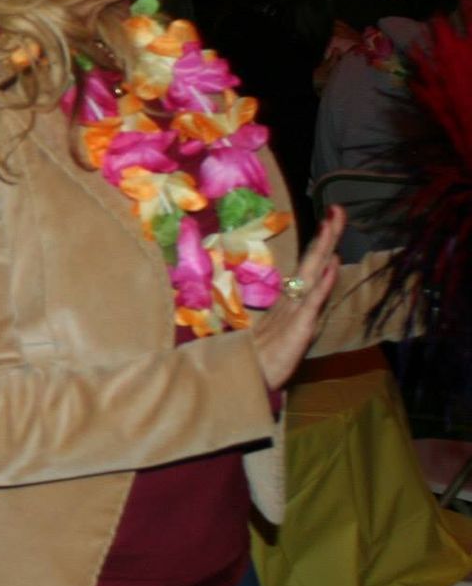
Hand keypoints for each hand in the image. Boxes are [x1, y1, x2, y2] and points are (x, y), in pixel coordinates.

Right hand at [251, 206, 343, 391]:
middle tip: (338, 209)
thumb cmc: (264, 356)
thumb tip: (309, 289)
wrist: (247, 376)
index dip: (322, 242)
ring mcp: (294, 309)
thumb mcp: (286, 331)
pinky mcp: (298, 325)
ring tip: (333, 224)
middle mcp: (292, 297)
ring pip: (312, 273)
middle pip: (311, 260)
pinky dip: (324, 280)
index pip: (309, 265)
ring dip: (324, 247)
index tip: (331, 219)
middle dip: (326, 234)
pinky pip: (313, 299)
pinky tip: (332, 263)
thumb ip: (296, 310)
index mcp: (291, 298)